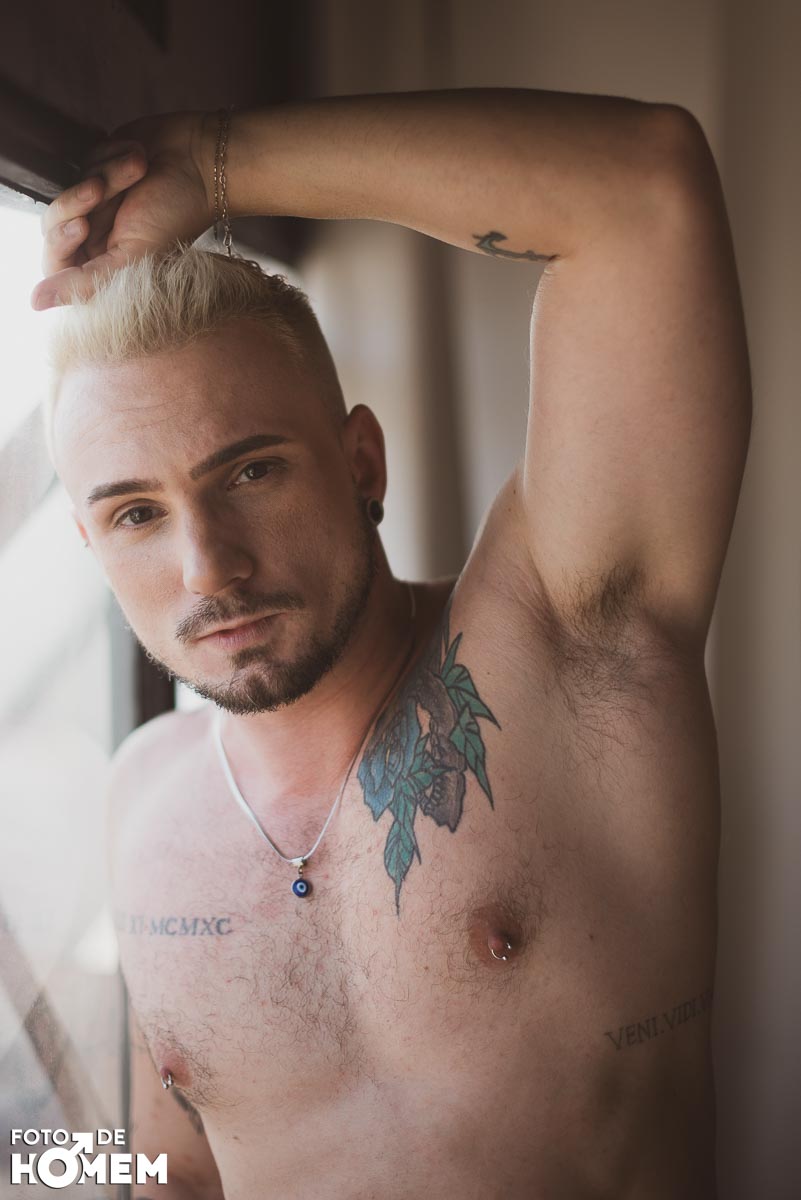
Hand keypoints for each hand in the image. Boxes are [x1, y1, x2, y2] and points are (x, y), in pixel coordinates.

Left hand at [31, 111, 214, 310]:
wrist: (201, 162)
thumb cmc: (177, 213)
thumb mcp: (132, 257)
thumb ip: (83, 282)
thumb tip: (35, 303)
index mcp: (105, 266)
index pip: (55, 264)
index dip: (59, 243)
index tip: (81, 225)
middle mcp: (99, 237)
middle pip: (53, 224)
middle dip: (76, 201)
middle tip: (99, 190)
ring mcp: (98, 202)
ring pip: (70, 188)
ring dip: (105, 173)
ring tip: (138, 167)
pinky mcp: (100, 167)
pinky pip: (84, 160)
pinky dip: (111, 157)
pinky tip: (139, 159)